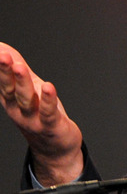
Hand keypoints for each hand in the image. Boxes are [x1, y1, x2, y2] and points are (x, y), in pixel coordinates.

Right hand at [0, 42, 83, 185]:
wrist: (53, 147)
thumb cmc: (40, 112)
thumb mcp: (27, 88)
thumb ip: (15, 69)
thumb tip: (1, 47)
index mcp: (11, 99)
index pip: (2, 80)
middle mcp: (18, 108)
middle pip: (9, 88)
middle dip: (5, 72)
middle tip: (2, 55)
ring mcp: (33, 118)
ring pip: (26, 99)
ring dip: (22, 83)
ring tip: (20, 66)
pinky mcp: (51, 125)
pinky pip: (48, 112)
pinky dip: (48, 100)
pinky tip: (49, 87)